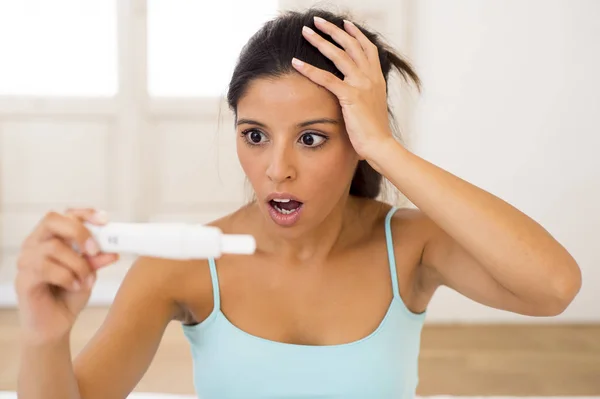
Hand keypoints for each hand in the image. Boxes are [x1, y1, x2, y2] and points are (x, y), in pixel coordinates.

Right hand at [15, 208, 118, 343]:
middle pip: (53, 221)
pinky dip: (67, 277)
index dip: (85, 214)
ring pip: (54, 247)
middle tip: (95, 250)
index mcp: (51, 237)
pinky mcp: (23, 279)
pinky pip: (45, 268)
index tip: (105, 220)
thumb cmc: (69, 295)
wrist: (55, 326)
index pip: (65, 215)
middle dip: (79, 233)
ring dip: (77, 264)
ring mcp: (26, 261)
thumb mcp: (90, 273)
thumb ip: (97, 259)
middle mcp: (35, 244)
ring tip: (86, 280)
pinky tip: (75, 286)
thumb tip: (113, 250)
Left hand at [292, 16, 394, 160]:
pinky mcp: (350, 96)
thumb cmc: (374, 131)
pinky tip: (296, 62)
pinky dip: (310, 69)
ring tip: (306, 32)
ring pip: (339, 55)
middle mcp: (371, 77)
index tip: (345, 23)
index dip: (356, 34)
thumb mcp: (372, 106)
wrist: (380, 145)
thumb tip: (356, 93)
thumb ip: (365, 94)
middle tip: (318, 21)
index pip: (367, 48)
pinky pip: (327, 78)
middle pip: (351, 45)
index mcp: (377, 79)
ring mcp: (361, 85)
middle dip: (334, 30)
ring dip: (320, 41)